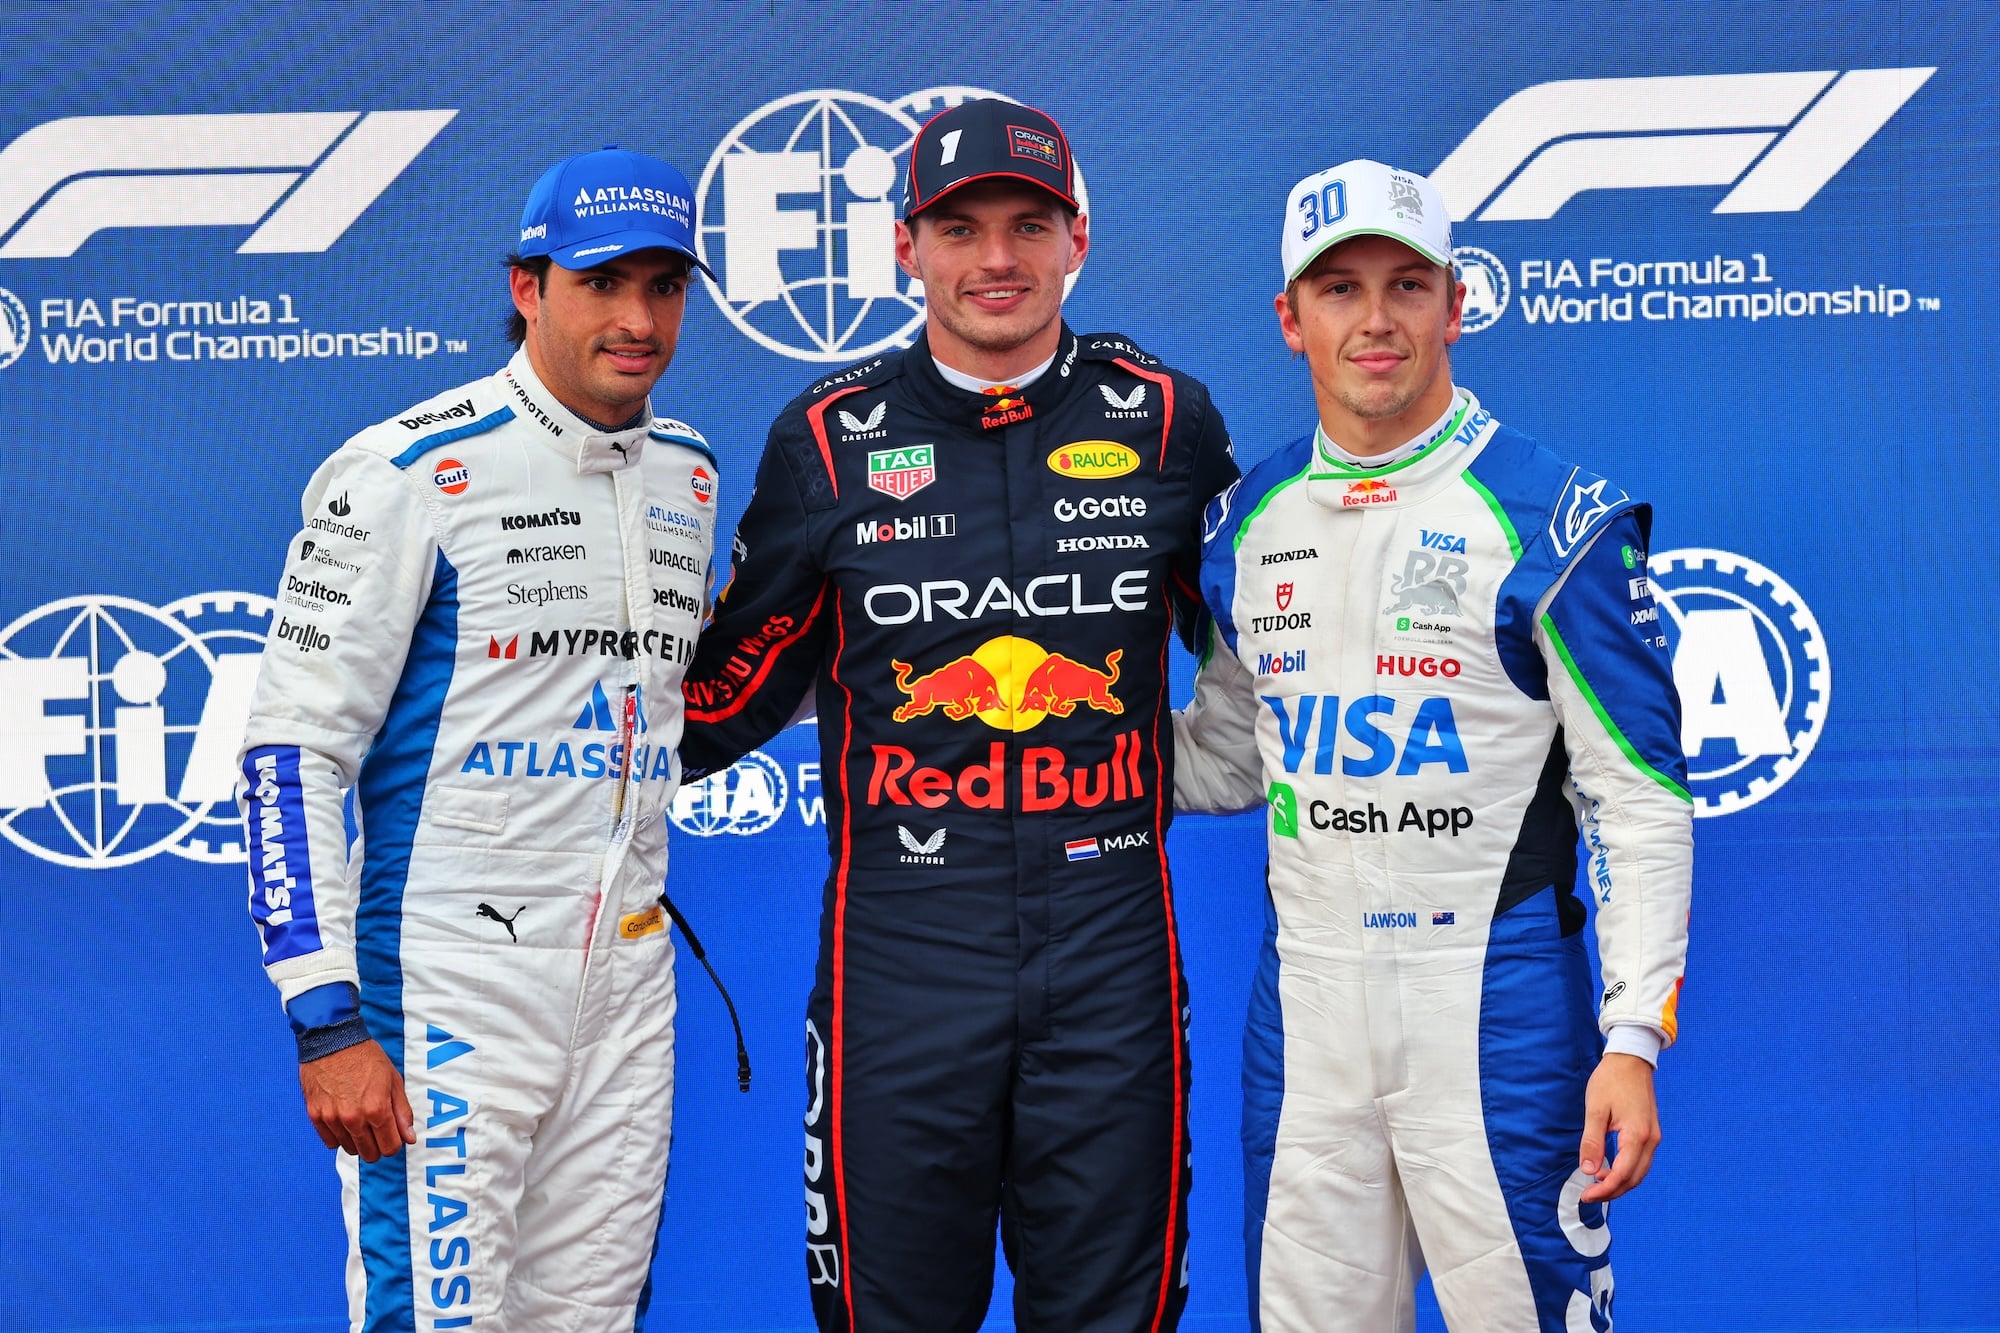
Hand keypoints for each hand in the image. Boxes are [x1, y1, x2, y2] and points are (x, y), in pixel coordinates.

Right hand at [299, 1039, 415, 1161]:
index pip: (390, 1148)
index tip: (392, 1134)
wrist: (332, 1039)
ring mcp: (332, 1118)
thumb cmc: (366, 1057)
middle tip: (377, 1129)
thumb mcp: (393, 1080)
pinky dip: (339, 1136)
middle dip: (378, 1146)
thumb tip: (410, 1138)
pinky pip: (330, 1142)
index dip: (394, 1143)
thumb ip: (402, 1112)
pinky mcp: (315, 1115)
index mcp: (377, 1109)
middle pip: (370, 1154)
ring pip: (349, 1149)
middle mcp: (353, 1118)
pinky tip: (344, 1121)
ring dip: (358, 1140)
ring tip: (360, 1119)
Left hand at [1578, 1052, 1660, 1202]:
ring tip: (1597, 1184)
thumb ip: (1592, 1142)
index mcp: (1637, 1136)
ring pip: (1640, 1171)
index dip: (1605, 1190)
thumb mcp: (1595, 1110)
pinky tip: (1610, 1169)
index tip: (1587, 1195)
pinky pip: (1641, 1160)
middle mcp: (1651, 1140)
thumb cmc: (1611, 1081)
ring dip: (1621, 1182)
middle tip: (1590, 1195)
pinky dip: (1627, 1170)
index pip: (1623, 1175)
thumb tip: (1589, 1170)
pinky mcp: (1650, 1132)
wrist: (1631, 1059)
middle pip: (1635, 1178)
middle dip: (1613, 1191)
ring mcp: (1653, 1136)